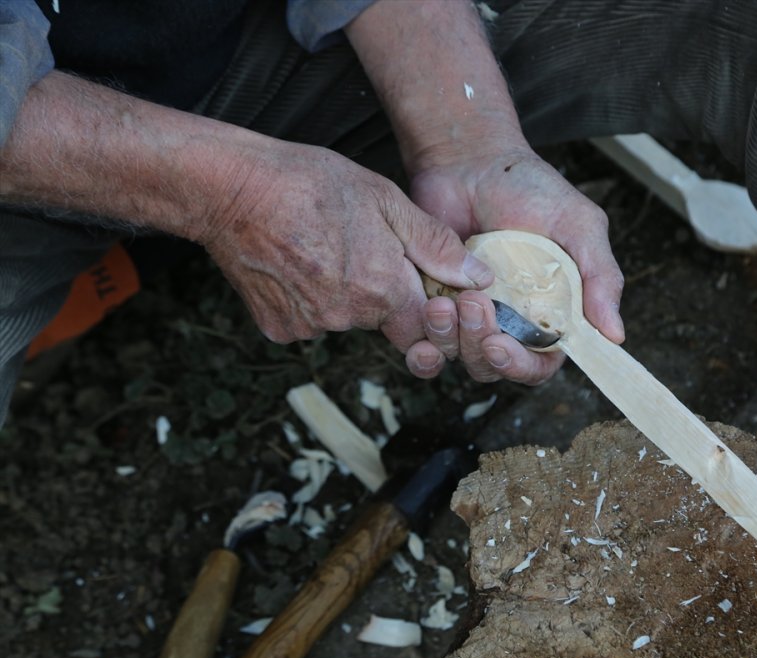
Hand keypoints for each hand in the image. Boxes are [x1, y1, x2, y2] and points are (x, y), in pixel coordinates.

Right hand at [196, 140, 492, 349]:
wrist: (229, 189)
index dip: (425, 304)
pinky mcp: (278, 329)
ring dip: (345, 294)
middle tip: (359, 246)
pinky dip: (309, 299)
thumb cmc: (309, 183)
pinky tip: (298, 262)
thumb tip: (481, 278)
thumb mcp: (386, 200)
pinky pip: (309, 321)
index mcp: (384, 289)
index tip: (413, 276)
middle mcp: (349, 318)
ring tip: (325, 247)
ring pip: (346, 319)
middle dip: (383, 292)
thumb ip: (436, 245)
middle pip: (384, 320)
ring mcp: (310, 327)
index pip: (425, 324)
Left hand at [402, 143, 624, 383]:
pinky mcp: (436, 301)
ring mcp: (470, 313)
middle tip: (476, 312)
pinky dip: (428, 331)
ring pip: (459, 355)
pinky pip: (428, 335)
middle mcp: (510, 320)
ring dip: (453, 338)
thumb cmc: (531, 189)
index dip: (522, 366)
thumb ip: (601, 277)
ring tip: (449, 302)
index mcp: (549, 312)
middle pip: (496, 366)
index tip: (503, 347)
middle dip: (483, 350)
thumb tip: (615, 335)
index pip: (540, 363)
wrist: (471, 160)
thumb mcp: (579, 226)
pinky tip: (431, 304)